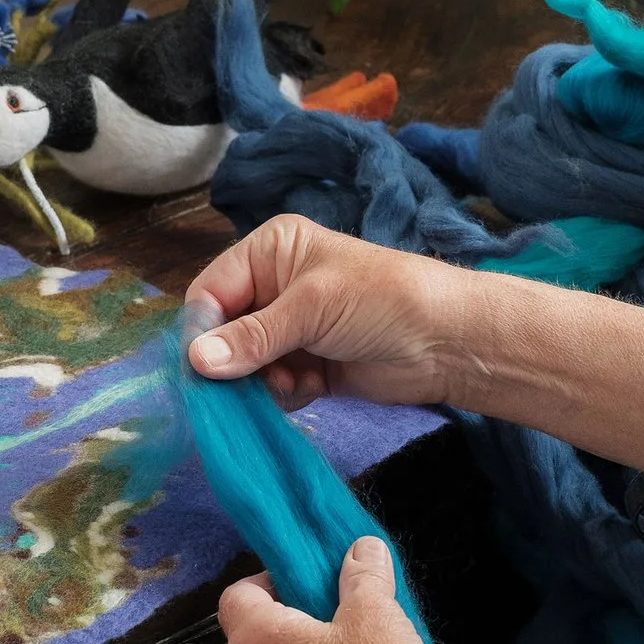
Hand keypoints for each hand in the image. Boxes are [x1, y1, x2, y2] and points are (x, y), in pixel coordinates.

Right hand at [184, 218, 468, 411]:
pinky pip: (272, 386)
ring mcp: (292, 329)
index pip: (211, 291)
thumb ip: (252, 336)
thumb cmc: (381, 300)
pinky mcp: (309, 366)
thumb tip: (196, 362)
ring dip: (262, 381)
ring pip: (245, 365)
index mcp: (271, 251)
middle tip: (246, 384)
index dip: (202, 329)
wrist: (448, 341)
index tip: (201, 367)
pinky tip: (312, 388)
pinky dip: (285, 392)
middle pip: (223, 332)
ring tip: (294, 381)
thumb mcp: (311, 308)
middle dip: (233, 361)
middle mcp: (275, 287)